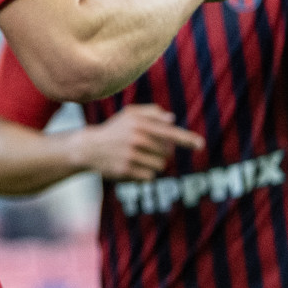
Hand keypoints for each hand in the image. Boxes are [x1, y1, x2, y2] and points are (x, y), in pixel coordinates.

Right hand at [72, 104, 203, 180]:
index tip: (200, 144)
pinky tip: (131, 166)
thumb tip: (172, 119)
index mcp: (139, 124)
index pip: (169, 132)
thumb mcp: (129, 115)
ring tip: (137, 158)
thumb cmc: (114, 130)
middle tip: (143, 149)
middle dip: (160, 152)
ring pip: (160, 165)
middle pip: (166, 152)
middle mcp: (136, 139)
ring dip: (153, 163)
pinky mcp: (126, 170)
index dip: (186, 139)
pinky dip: (144, 173)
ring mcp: (131, 155)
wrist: (88, 148)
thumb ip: (151, 112)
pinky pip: (150, 176)